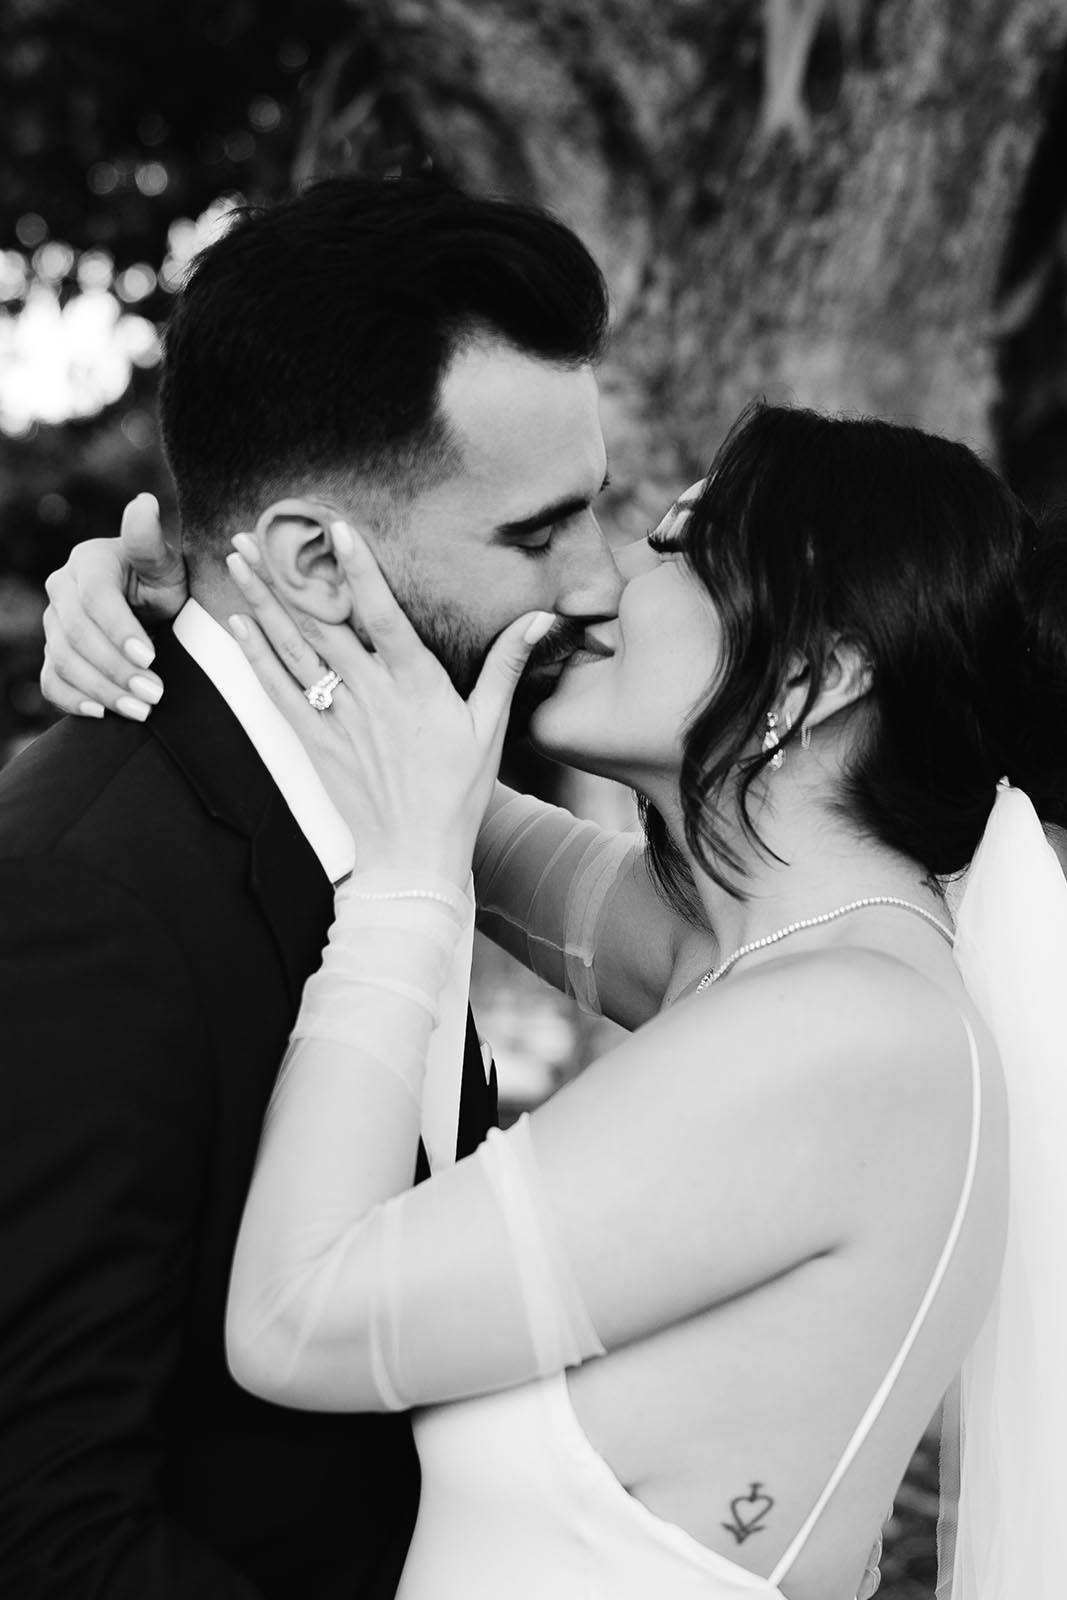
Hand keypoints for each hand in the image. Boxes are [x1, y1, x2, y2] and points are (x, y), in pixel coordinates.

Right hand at [40, 494, 187, 719]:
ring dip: (102, 689)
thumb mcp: (166, 564)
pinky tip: (101, 713)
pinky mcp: (54, 654)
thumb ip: (150, 541)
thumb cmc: (164, 582)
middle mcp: (62, 589)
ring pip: (63, 660)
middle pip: (77, 634)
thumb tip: (144, 503)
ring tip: (142, 710)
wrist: (156, 609)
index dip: (119, 630)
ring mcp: (53, 624)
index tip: (151, 658)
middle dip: (116, 668)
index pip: (95, 598)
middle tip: (154, 695)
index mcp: (88, 561)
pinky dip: (72, 700)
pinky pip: (51, 681)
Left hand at [225, 522, 553, 884]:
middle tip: (255, 534)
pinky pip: (278, 692)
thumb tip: (540, 617)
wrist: (415, 853)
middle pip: (323, 623)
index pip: (383, 614)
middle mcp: (371, 695)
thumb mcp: (491, 726)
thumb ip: (506, 666)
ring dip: (263, 602)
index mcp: (416, 684)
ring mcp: (338, 719)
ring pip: (293, 649)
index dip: (359, 569)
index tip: (337, 529)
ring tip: (238, 561)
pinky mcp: (315, 743)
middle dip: (286, 575)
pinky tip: (238, 623)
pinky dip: (256, 656)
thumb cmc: (458, 791)